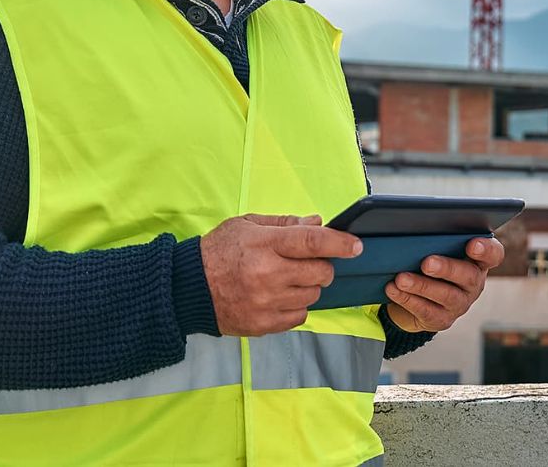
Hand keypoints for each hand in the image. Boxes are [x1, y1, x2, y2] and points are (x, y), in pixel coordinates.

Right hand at [200, 213, 362, 336]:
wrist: (190, 286)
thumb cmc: (220, 250)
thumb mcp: (247, 224)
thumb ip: (284, 223)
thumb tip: (318, 223)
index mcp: (264, 244)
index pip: (312, 242)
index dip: (339, 243)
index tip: (356, 246)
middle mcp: (269, 274)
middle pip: (320, 272)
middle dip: (321, 265)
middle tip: (305, 261)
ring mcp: (268, 302)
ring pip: (313, 295)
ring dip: (308, 285)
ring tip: (286, 278)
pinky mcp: (265, 324)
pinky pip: (300, 315)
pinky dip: (296, 304)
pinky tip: (279, 295)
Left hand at [384, 236, 505, 333]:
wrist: (414, 297)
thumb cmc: (426, 262)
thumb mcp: (432, 248)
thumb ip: (432, 239)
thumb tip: (410, 228)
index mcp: (475, 260)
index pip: (493, 254)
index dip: (486, 250)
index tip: (472, 244)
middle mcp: (472, 283)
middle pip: (468, 276)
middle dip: (447, 268)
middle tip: (427, 263)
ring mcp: (459, 303)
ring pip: (446, 295)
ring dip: (422, 286)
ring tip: (401, 278)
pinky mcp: (441, 319)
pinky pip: (426, 311)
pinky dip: (407, 299)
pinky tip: (393, 289)